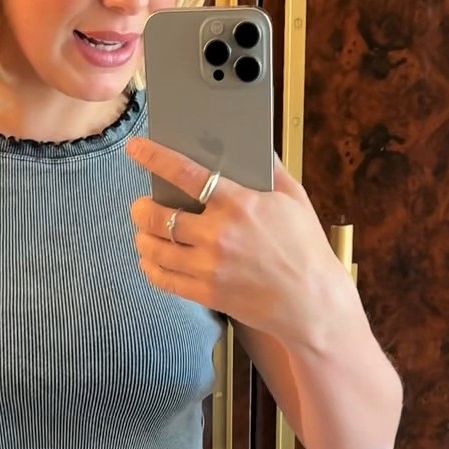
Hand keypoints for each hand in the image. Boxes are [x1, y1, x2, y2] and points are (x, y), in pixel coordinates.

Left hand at [125, 133, 343, 344]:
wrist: (313, 303)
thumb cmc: (307, 249)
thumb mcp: (295, 199)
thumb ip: (272, 170)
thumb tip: (257, 146)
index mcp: (238, 203)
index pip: (185, 173)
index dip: (154, 158)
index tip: (136, 150)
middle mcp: (218, 234)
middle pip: (159, 216)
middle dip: (141, 209)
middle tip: (139, 206)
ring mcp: (209, 267)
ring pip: (155, 249)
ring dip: (142, 239)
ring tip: (143, 234)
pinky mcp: (207, 294)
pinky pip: (165, 281)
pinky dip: (151, 269)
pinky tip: (150, 263)